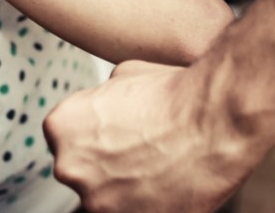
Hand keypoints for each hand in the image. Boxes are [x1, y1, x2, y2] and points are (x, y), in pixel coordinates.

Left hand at [43, 61, 249, 212]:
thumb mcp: (124, 75)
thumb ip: (101, 97)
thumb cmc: (175, 94)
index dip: (96, 136)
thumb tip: (104, 105)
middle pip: (83, 171)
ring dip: (126, 187)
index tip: (120, 135)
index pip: (67, 138)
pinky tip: (168, 187)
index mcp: (60, 126)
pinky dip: (147, 205)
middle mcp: (69, 167)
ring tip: (160, 169)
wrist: (215, 121)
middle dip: (108, 163)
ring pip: (106, 198)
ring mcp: (97, 202)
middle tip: (142, 151)